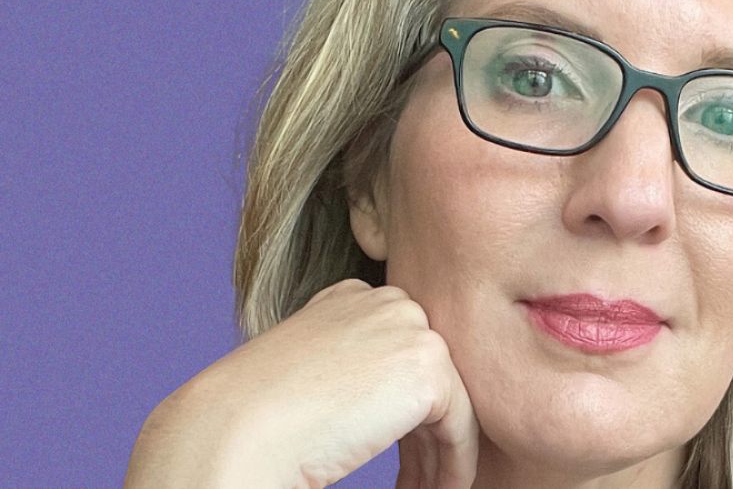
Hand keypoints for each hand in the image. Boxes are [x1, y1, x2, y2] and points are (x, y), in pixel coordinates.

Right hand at [124, 279, 477, 488]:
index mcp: (351, 298)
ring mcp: (409, 327)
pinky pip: (461, 426)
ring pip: (450, 401)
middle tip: (418, 479)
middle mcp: (384, 300)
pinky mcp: (427, 367)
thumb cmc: (256, 416)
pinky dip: (455, 465)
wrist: (235, 432)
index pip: (397, 354)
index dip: (402, 412)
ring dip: (440, 454)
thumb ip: (357, 368)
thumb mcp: (313, 373)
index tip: (402, 455)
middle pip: (427, 375)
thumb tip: (392, 401)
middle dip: (426, 433)